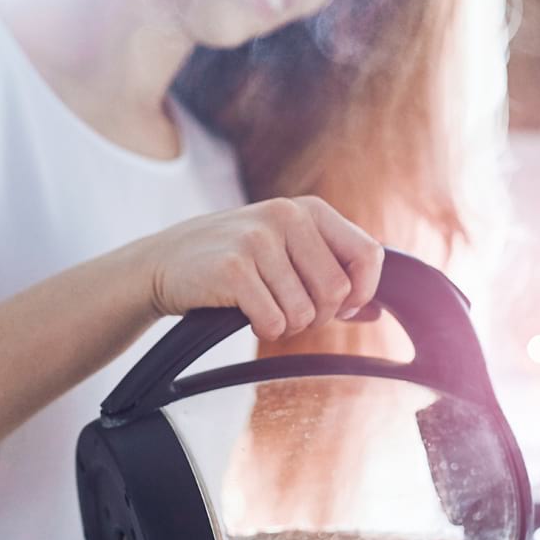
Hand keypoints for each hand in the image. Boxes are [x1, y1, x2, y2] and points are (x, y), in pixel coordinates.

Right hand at [143, 196, 383, 341]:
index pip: (367, 254)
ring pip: (304, 312)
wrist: (164, 261)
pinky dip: (263, 329)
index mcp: (308, 209)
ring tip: (261, 309)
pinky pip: (273, 321)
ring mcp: (258, 240)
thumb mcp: (284, 250)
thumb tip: (375, 311)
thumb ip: (330, 271)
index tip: (342, 308)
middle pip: (337, 292)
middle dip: (317, 316)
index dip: (363, 291)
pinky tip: (245, 315)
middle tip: (289, 311)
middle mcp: (286, 216)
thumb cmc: (232, 260)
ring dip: (285, 325)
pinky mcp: (233, 269)